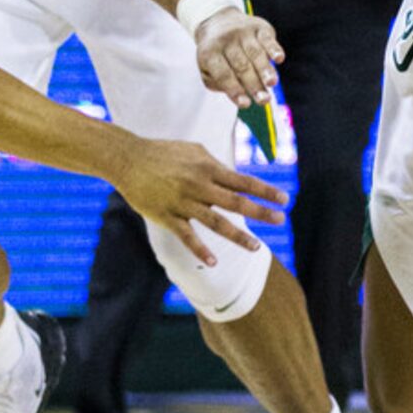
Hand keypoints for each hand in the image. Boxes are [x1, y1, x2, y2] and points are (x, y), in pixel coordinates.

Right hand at [118, 138, 286, 266]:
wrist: (128, 158)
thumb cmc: (163, 152)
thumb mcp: (194, 150)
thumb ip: (215, 165)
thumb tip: (234, 176)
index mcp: (208, 168)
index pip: (243, 181)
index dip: (265, 190)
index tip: (284, 199)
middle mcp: (199, 185)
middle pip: (236, 202)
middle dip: (261, 212)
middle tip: (280, 220)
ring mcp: (183, 202)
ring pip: (216, 223)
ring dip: (238, 236)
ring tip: (256, 247)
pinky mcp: (167, 216)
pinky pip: (187, 236)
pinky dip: (200, 249)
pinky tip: (213, 262)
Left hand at [195, 8, 282, 108]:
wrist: (219, 21)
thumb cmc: (215, 55)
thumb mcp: (207, 69)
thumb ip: (219, 84)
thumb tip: (239, 96)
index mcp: (209, 53)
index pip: (223, 74)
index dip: (234, 90)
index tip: (246, 104)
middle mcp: (226, 41)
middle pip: (242, 66)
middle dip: (254, 84)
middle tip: (264, 100)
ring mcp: (243, 32)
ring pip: (255, 53)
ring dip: (265, 69)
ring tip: (272, 83)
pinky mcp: (259, 27)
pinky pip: (267, 38)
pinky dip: (273, 49)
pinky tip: (279, 59)